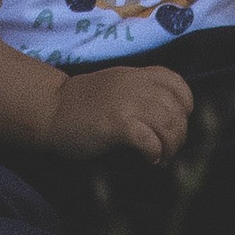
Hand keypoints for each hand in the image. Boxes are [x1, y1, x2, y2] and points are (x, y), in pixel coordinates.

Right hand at [43, 65, 194, 164]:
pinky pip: (149, 138)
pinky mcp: (115, 123)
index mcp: (136, 75)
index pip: (176, 83)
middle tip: (169, 150)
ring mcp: (126, 103)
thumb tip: (167, 118)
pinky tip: (148, 159)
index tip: (175, 123)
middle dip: (179, 134)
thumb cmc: (82, 104)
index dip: (184, 105)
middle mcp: (135, 85)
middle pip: (176, 108)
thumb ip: (139, 92)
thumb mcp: (116, 86)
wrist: (50, 109)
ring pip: (168, 123)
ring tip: (161, 158)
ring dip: (171, 146)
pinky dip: (154, 151)